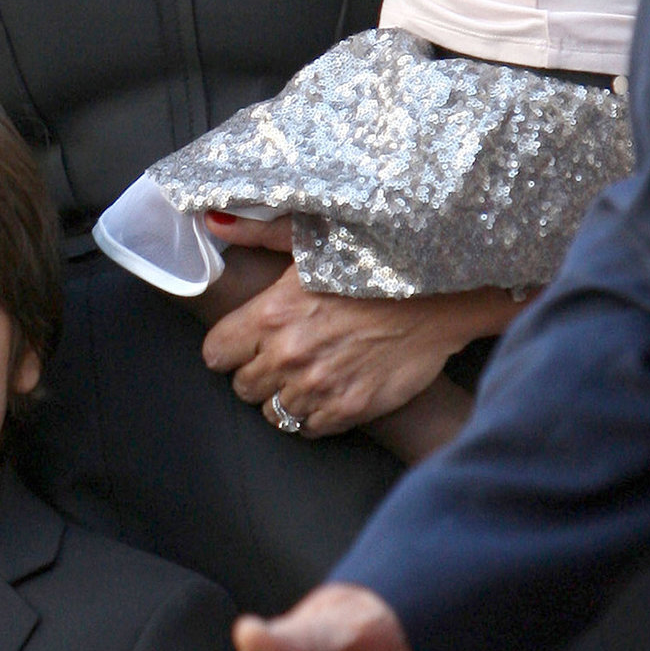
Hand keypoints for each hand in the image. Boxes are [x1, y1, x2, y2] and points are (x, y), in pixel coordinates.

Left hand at [202, 222, 511, 436]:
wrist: (436, 295)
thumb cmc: (371, 261)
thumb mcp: (311, 238)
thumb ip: (259, 233)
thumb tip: (213, 221)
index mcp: (271, 312)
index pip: (216, 352)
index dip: (228, 347)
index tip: (243, 343)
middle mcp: (288, 354)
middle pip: (243, 387)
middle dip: (257, 372)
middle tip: (282, 354)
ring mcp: (318, 386)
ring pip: (274, 413)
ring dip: (285, 395)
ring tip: (309, 371)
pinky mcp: (347, 409)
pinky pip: (308, 429)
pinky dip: (314, 414)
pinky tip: (329, 387)